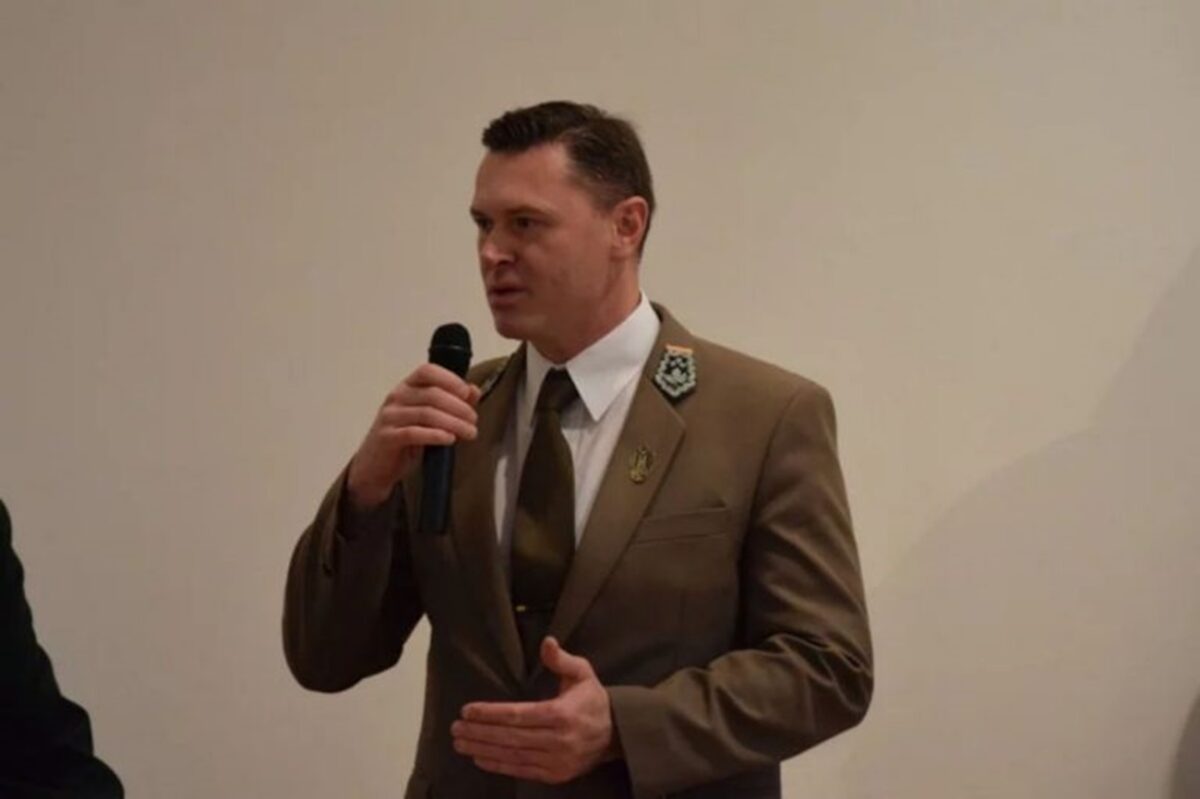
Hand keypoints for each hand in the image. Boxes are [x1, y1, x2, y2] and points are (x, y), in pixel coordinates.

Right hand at [346, 363, 480, 509]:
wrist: (377, 465)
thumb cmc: (406, 438)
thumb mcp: (430, 418)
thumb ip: (452, 402)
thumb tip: (474, 390)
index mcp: (407, 386)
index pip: (427, 371)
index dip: (450, 379)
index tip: (467, 394)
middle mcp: (396, 397)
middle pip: (432, 394)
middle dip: (458, 407)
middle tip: (473, 420)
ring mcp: (389, 416)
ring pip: (426, 414)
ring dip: (453, 423)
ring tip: (469, 433)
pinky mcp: (387, 437)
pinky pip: (413, 433)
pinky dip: (435, 435)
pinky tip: (449, 439)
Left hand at [452, 637, 619, 783]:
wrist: (615, 734)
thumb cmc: (592, 699)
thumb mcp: (582, 673)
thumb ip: (561, 659)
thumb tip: (546, 641)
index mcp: (562, 714)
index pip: (518, 715)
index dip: (490, 713)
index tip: (468, 710)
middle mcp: (558, 740)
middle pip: (510, 737)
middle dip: (480, 732)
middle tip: (456, 727)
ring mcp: (557, 761)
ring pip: (512, 756)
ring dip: (483, 749)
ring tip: (461, 742)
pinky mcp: (555, 775)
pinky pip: (521, 770)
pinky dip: (498, 765)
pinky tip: (480, 758)